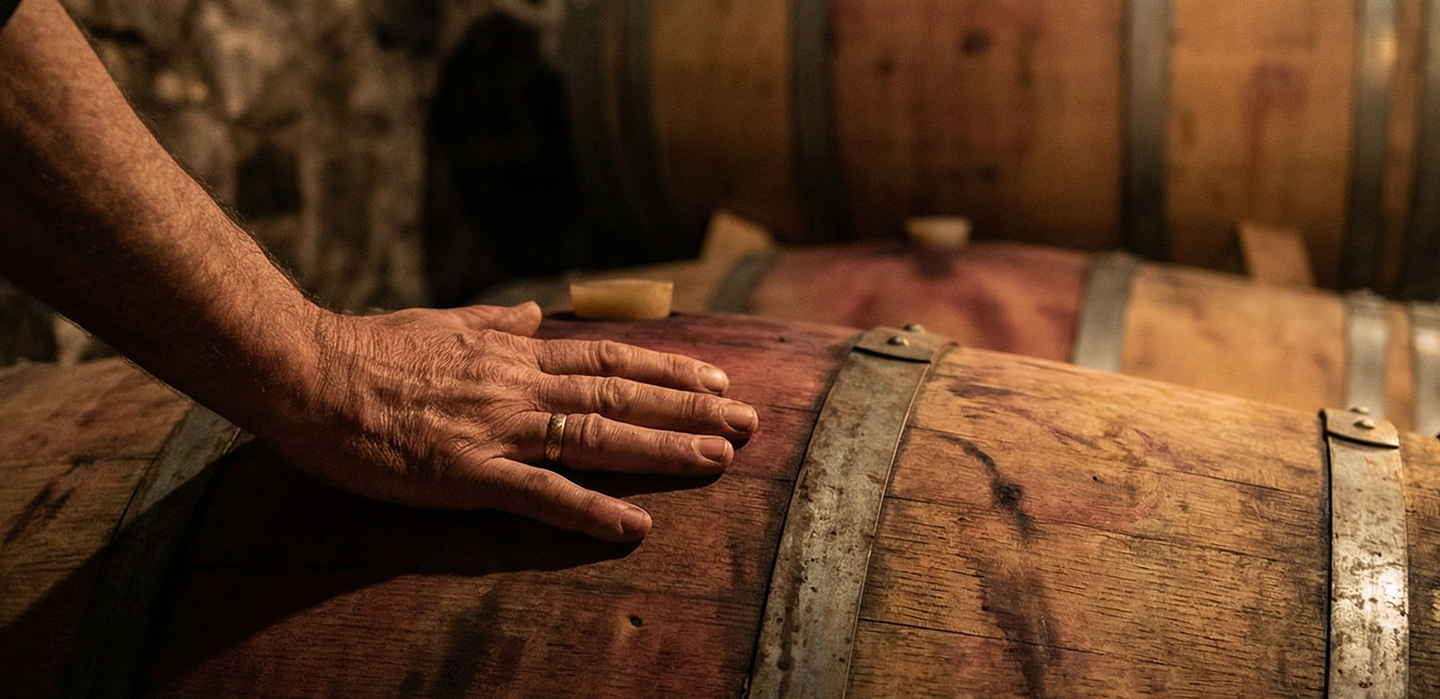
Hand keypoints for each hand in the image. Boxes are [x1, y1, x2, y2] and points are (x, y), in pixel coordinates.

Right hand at [258, 301, 755, 541]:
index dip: (668, 367)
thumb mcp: (438, 321)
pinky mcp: (465, 474)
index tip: (717, 375)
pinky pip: (539, 494)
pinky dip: (589, 511)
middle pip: (620, 393)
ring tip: (718, 460)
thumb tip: (529, 313)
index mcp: (511, 353)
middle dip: (690, 406)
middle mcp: (516, 385)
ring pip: (596, 437)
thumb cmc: (367, 348)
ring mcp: (495, 429)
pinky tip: (632, 528)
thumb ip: (490, 321)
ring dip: (661, 449)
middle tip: (749, 419)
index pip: (607, 357)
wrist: (306, 372)